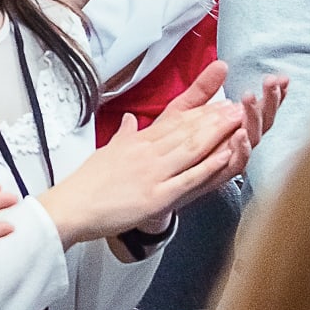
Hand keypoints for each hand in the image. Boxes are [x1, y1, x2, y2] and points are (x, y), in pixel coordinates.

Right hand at [41, 61, 253, 242]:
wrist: (72, 206)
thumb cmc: (87, 184)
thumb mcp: (106, 152)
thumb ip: (123, 135)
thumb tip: (130, 121)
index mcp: (137, 142)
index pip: (174, 122)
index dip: (199, 112)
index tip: (217, 102)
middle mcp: (148, 154)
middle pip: (187, 131)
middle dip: (215, 118)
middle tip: (237, 106)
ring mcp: (154, 174)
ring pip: (191, 149)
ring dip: (217, 134)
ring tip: (237, 121)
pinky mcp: (157, 196)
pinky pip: (187, 179)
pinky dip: (208, 167)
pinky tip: (224, 156)